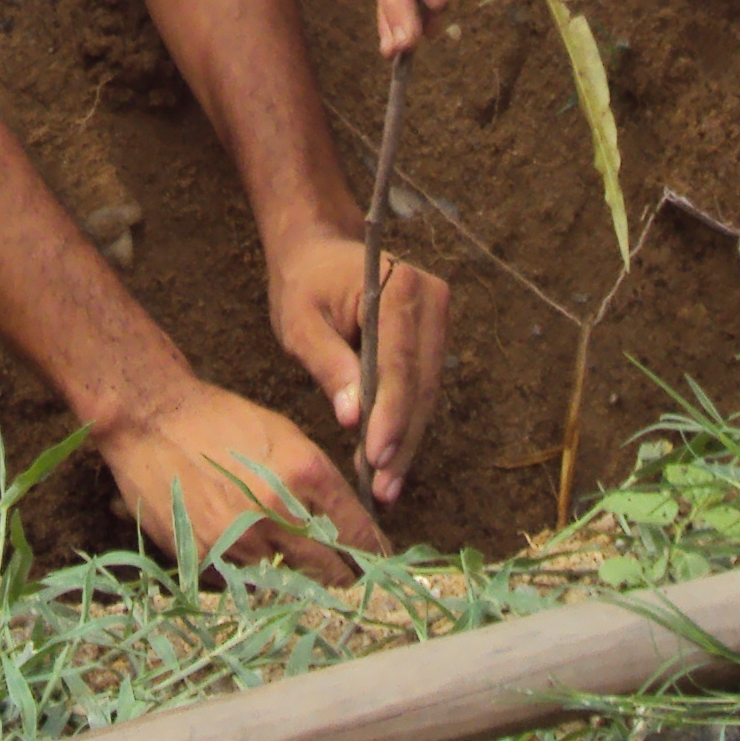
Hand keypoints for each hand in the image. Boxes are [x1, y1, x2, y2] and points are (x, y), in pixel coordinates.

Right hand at [97, 377, 389, 580]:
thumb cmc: (221, 420)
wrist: (153, 420)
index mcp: (305, 472)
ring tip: (297, 570)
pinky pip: (245, 582)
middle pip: (330, 568)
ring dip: (295, 578)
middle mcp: (278, 512)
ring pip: (287, 581)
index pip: (357, 530)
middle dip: (342, 574)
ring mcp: (241, 540)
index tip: (378, 559)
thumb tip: (345, 523)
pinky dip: (252, 576)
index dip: (373, 549)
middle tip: (347, 578)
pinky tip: (249, 559)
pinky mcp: (208, 559)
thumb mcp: (284, 436)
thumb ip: (317, 482)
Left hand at [267, 230, 451, 508]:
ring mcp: (439, 316)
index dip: (390, 414)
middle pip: (420, 383)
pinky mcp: (436, 335)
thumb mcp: (300, 323)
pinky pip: (424, 387)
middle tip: (382, 489)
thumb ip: (328, 364)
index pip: (399, 362)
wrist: (319, 252)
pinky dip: (406, 424)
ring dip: (406, 440)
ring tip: (385, 487)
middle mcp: (431, 298)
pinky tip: (389, 460)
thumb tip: (352, 417)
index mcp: (397, 286)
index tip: (375, 457)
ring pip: (427, 393)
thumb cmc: (305, 285)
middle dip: (400, 439)